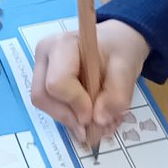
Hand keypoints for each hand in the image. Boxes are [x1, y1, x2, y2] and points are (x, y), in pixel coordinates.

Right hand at [30, 20, 149, 145]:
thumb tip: (99, 120)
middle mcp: (44, 56)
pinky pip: (50, 108)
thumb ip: (117, 95)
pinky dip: (69, 118)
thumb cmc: (119, 50)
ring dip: (70, 119)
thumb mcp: (127, 69)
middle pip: (43, 97)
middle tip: (95, 122)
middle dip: (70, 116)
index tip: (97, 113)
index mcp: (62, 45)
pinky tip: (87, 114)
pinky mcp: (43, 83)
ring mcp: (41, 70)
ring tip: (95, 119)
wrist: (115, 45)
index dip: (76, 103)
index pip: (57, 82)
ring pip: (44, 106)